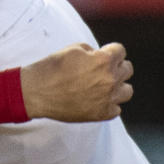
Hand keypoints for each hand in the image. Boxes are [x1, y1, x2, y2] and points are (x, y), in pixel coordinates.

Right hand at [19, 43, 133, 121]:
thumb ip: (92, 51)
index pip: (120, 51)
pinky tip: (94, 100)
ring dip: (117, 86)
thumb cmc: (51, 68)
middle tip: (99, 70)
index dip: (109, 51)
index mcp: (104, 60)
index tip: (101, 55)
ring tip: (101, 86)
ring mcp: (108, 98)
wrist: (36, 92)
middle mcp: (110, 79)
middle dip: (115, 67)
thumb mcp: (71, 49)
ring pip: (127, 91)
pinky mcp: (102, 114)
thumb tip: (99, 56)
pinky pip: (116, 108)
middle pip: (127, 69)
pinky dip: (108, 104)